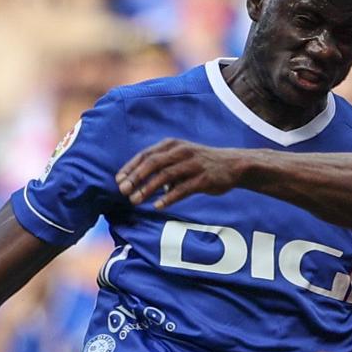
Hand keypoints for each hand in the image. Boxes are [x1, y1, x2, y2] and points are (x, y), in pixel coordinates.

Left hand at [118, 140, 246, 209]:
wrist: (233, 165)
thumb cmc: (201, 162)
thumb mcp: (181, 156)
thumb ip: (161, 165)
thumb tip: (139, 181)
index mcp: (172, 145)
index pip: (146, 155)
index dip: (130, 168)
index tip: (118, 181)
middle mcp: (181, 152)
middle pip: (153, 163)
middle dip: (136, 177)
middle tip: (123, 191)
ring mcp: (193, 164)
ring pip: (165, 176)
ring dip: (148, 189)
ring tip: (135, 200)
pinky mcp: (203, 179)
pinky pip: (183, 189)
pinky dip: (168, 197)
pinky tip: (157, 206)